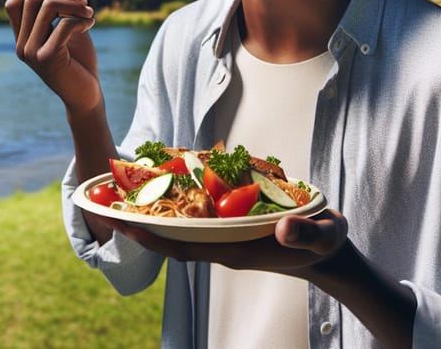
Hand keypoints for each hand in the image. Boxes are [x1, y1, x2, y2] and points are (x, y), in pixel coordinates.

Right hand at [5, 0, 99, 110]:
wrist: (87, 94)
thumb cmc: (78, 61)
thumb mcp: (66, 27)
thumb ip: (57, 6)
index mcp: (23, 37)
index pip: (13, 3)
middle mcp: (21, 45)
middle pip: (31, 0)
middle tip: (85, 3)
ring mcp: (31, 53)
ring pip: (46, 7)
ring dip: (74, 5)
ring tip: (90, 13)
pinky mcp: (47, 59)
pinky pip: (63, 25)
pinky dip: (81, 19)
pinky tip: (91, 24)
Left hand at [104, 209, 348, 278]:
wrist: (328, 252)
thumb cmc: (324, 242)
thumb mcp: (323, 236)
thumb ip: (305, 234)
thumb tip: (284, 230)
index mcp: (239, 250)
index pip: (189, 248)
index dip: (157, 239)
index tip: (128, 226)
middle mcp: (226, 246)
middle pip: (177, 240)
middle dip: (145, 226)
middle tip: (113, 207)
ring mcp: (228, 239)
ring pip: (185, 230)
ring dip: (158, 215)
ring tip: (131, 193)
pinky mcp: (234, 230)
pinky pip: (200, 221)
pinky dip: (181, 207)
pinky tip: (171, 187)